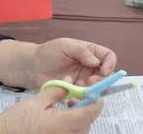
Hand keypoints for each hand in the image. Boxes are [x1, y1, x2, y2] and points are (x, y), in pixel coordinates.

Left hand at [0, 38, 116, 89]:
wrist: (32, 67)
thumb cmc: (48, 52)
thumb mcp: (64, 45)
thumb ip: (81, 51)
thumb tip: (96, 62)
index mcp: (89, 52)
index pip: (108, 56)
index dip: (109, 63)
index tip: (103, 70)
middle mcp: (89, 66)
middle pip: (106, 74)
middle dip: (102, 79)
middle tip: (91, 81)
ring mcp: (84, 79)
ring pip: (97, 87)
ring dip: (92, 89)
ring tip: (79, 87)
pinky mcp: (76, 91)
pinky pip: (85, 96)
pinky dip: (82, 97)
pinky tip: (73, 95)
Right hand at [0, 78, 102, 133]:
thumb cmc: (19, 118)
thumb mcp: (37, 100)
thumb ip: (57, 91)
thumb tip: (70, 82)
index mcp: (63, 123)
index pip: (89, 113)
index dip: (96, 103)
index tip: (97, 95)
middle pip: (87, 123)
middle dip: (86, 111)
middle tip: (77, 99)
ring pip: (81, 131)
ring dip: (80, 120)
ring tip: (68, 108)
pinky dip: (73, 127)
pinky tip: (62, 119)